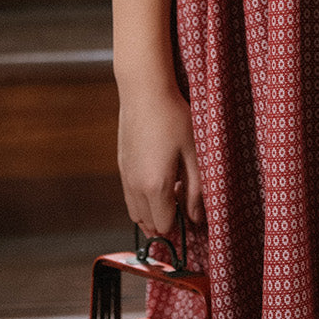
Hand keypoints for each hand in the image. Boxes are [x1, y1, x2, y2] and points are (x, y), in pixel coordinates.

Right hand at [117, 83, 204, 236]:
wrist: (144, 92)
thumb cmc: (174, 118)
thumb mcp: (194, 153)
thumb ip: (196, 189)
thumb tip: (196, 218)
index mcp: (155, 186)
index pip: (164, 226)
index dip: (180, 226)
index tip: (193, 215)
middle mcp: (135, 187)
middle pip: (148, 224)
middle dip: (166, 223)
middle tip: (184, 206)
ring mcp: (125, 177)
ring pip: (135, 213)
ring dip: (153, 213)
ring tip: (172, 195)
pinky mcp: (121, 166)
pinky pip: (130, 196)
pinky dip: (143, 200)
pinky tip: (159, 180)